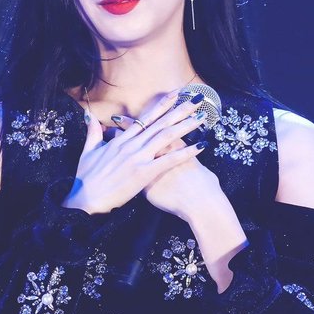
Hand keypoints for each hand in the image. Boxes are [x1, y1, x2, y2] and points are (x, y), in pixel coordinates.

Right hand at [62, 91, 208, 214]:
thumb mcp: (88, 151)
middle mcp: (131, 145)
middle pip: (160, 123)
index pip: (145, 118)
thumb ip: (93, 132)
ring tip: (202, 117)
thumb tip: (89, 115)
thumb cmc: (85, 179)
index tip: (175, 94)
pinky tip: (200, 146)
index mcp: (120, 140)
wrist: (86, 199)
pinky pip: (169, 161)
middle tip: (197, 98)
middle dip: (180, 109)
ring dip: (186, 125)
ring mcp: (138, 158)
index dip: (162, 105)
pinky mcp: (144, 173)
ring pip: (166, 137)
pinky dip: (185, 153)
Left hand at [111, 113, 247, 291]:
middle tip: (116, 117)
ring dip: (120, 141)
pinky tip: (112, 160)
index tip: (138, 113)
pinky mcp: (143, 179)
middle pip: (139, 135)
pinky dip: (119, 162)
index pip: (153, 128)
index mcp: (170, 145)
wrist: (199, 200)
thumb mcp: (197, 163)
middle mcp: (156, 151)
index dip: (144, 120)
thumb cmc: (203, 184)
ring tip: (110, 135)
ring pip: (129, 149)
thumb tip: (196, 147)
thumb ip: (191, 154)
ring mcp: (148, 164)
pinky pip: (126, 166)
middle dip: (127, 126)